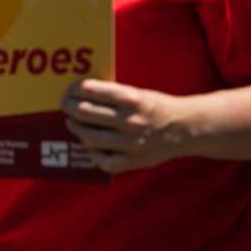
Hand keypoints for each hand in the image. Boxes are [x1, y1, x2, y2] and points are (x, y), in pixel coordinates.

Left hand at [61, 78, 194, 173]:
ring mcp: (130, 143)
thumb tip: (83, 95)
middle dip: (70, 107)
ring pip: (89, 137)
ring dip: (76, 128)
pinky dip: (92, 153)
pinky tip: (88, 145)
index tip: (69, 89)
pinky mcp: (133, 161)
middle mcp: (130, 120)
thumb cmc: (158, 108)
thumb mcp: (140, 94)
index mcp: (132, 99)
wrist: (186, 128)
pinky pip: (103, 161)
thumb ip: (115, 96)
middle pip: (86, 113)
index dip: (76, 90)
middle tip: (65, 105)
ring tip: (72, 122)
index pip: (93, 91)